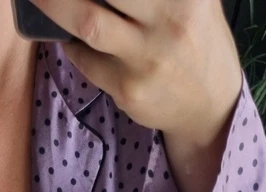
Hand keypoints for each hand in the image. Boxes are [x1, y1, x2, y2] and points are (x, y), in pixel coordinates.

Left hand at [29, 0, 242, 145]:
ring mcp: (147, 57)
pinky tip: (71, 37)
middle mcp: (170, 19)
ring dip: (54, 5)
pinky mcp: (128, 88)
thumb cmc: (197, 39)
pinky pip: (86, 59)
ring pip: (88, 22)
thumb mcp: (195, 0)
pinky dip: (72, 44)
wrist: (211, 106)